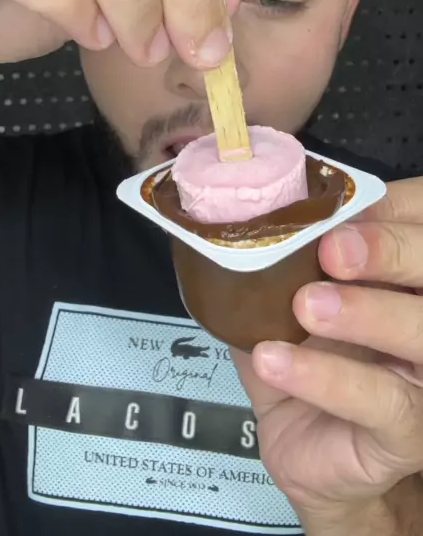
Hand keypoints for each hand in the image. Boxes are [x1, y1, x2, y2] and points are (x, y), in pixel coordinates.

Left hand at [233, 177, 422, 526]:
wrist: (309, 446)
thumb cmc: (311, 356)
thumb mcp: (290, 295)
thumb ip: (286, 254)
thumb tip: (246, 209)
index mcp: (408, 274)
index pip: (418, 223)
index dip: (391, 210)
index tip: (338, 204)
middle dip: (389, 250)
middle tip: (332, 248)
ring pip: (421, 334)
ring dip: (365, 313)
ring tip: (306, 305)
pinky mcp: (409, 429)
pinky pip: (380, 400)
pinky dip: (325, 377)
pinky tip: (274, 359)